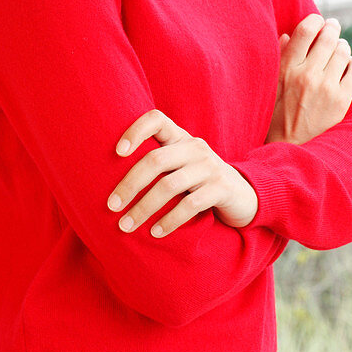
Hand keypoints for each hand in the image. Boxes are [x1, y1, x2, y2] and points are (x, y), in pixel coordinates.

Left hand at [108, 108, 258, 236]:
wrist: (244, 196)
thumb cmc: (199, 182)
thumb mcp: (180, 165)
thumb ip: (156, 164)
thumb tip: (107, 181)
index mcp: (180, 138)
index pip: (157, 119)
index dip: (135, 130)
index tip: (117, 152)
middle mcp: (195, 147)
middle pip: (156, 159)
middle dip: (130, 185)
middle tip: (112, 207)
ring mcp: (210, 167)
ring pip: (169, 185)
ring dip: (144, 208)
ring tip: (126, 226)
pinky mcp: (222, 189)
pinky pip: (190, 205)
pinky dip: (169, 221)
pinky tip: (155, 232)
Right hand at [266, 13, 351, 144]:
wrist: (289, 146)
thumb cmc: (276, 114)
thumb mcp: (270, 84)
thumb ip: (280, 58)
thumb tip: (288, 35)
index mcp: (286, 68)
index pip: (306, 30)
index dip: (315, 20)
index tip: (317, 21)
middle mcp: (307, 75)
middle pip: (328, 37)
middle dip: (332, 28)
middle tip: (332, 27)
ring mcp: (327, 88)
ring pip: (343, 52)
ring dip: (342, 46)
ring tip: (338, 49)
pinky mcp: (341, 101)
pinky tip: (346, 66)